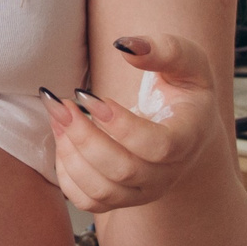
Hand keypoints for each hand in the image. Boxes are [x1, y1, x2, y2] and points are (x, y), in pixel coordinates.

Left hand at [43, 34, 227, 214]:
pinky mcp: (120, 198)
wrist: (182, 127)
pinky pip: (87, 200)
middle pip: (123, 171)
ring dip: (69, 153)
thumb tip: (125, 45)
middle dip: (84, 137)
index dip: (120, 126)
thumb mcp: (186, 62)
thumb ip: (164, 50)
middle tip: (62, 103)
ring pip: (101, 190)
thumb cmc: (181, 89)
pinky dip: (66, 173)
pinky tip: (62, 138)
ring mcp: (144, 190)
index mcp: (188, 139)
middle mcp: (168, 173)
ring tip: (58, 115)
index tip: (89, 96)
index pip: (157, 147)